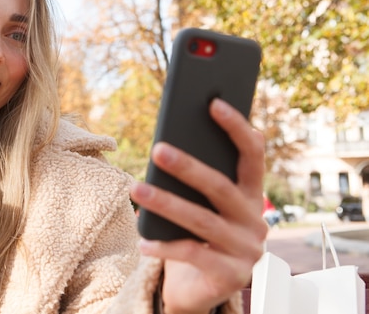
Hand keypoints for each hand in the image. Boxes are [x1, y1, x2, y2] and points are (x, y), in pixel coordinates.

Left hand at [130, 98, 267, 313]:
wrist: (199, 288)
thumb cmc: (196, 235)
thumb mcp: (201, 205)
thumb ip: (197, 179)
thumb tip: (166, 144)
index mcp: (251, 195)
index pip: (252, 155)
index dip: (236, 128)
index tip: (213, 103)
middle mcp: (256, 220)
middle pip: (222, 187)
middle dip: (189, 167)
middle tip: (158, 149)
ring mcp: (247, 250)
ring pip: (202, 220)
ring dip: (166, 203)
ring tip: (136, 189)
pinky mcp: (232, 276)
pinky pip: (192, 256)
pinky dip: (164, 246)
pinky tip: (142, 240)